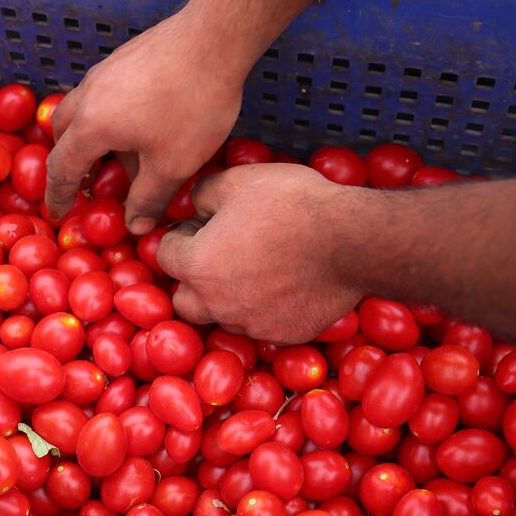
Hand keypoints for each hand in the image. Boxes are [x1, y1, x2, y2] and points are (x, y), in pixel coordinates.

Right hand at [45, 12, 244, 230]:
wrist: (215, 37)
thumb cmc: (192, 105)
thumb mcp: (172, 165)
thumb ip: (148, 199)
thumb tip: (134, 226)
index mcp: (91, 126)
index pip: (61, 168)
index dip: (58, 196)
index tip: (58, 214)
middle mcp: (89, 95)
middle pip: (62, 133)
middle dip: (69, 161)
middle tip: (86, 183)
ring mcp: (105, 71)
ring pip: (82, 109)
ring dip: (91, 136)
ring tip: (120, 155)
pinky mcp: (125, 57)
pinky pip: (103, 93)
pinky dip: (109, 115)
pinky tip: (141, 123)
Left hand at [154, 163, 367, 342]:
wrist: (352, 240)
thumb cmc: (292, 204)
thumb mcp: (238, 181)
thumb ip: (202, 193)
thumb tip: (194, 205)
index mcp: (197, 266)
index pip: (163, 255)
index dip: (180, 236)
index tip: (200, 226)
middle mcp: (216, 303)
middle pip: (183, 299)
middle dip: (192, 279)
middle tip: (217, 255)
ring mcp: (249, 324)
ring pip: (221, 316)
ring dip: (226, 298)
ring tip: (253, 270)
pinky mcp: (281, 335)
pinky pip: (259, 325)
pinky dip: (263, 309)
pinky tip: (282, 285)